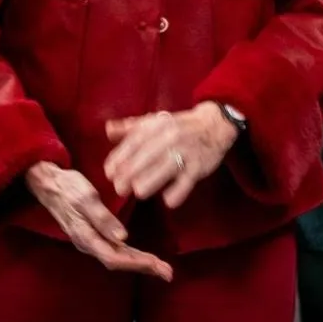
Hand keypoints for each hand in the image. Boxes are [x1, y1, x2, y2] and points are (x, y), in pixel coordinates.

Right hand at [24, 162, 172, 278]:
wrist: (48, 184)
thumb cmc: (67, 188)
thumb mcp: (85, 199)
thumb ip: (103, 219)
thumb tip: (123, 238)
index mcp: (87, 237)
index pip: (116, 258)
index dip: (138, 264)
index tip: (158, 266)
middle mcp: (89, 244)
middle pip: (119, 262)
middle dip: (144, 267)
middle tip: (168, 273)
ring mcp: (90, 241)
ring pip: (118, 258)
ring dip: (139, 263)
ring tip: (160, 269)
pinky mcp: (93, 235)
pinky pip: (114, 250)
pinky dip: (131, 255)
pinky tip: (141, 257)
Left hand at [103, 104, 238, 209]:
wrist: (214, 124)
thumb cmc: (179, 125)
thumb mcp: (155, 121)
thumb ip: (130, 127)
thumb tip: (108, 129)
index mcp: (157, 125)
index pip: (135, 141)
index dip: (120, 157)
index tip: (109, 172)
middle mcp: (171, 136)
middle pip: (148, 155)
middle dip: (131, 172)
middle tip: (119, 188)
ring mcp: (187, 151)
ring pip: (167, 167)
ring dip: (152, 180)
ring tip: (139, 193)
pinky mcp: (200, 165)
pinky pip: (188, 179)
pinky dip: (179, 191)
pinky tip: (169, 200)